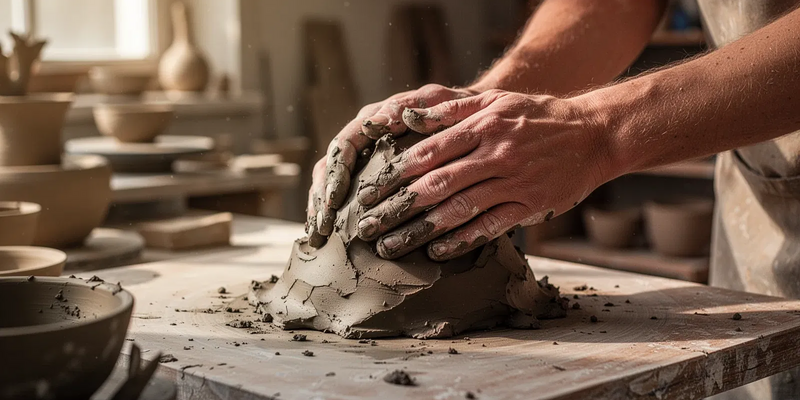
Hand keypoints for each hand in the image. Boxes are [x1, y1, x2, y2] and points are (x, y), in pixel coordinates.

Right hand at [306, 84, 478, 246]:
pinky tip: (327, 235)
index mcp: (374, 119)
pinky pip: (345, 195)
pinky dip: (334, 214)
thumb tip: (381, 120)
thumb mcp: (441, 103)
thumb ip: (414, 108)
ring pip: (331, 182)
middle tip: (322, 226)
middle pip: (330, 167)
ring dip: (323, 208)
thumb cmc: (457, 109)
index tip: (334, 199)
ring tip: (320, 234)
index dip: (335, 173)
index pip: (344, 146)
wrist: (470, 114)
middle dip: (322, 197)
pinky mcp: (371, 176)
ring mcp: (365, 157)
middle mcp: (364, 137)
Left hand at [355, 89, 616, 259]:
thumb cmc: (538, 115)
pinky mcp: (530, 205)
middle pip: (436, 185)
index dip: (393, 174)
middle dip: (397, 208)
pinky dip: (462, 240)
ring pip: (459, 210)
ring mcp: (514, 182)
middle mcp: (496, 154)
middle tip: (367, 226)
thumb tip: (406, 119)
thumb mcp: (495, 101)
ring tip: (392, 246)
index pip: (427, 153)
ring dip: (421, 230)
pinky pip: (490, 226)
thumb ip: (450, 110)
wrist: (595, 133)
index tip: (367, 192)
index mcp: (483, 126)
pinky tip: (437, 251)